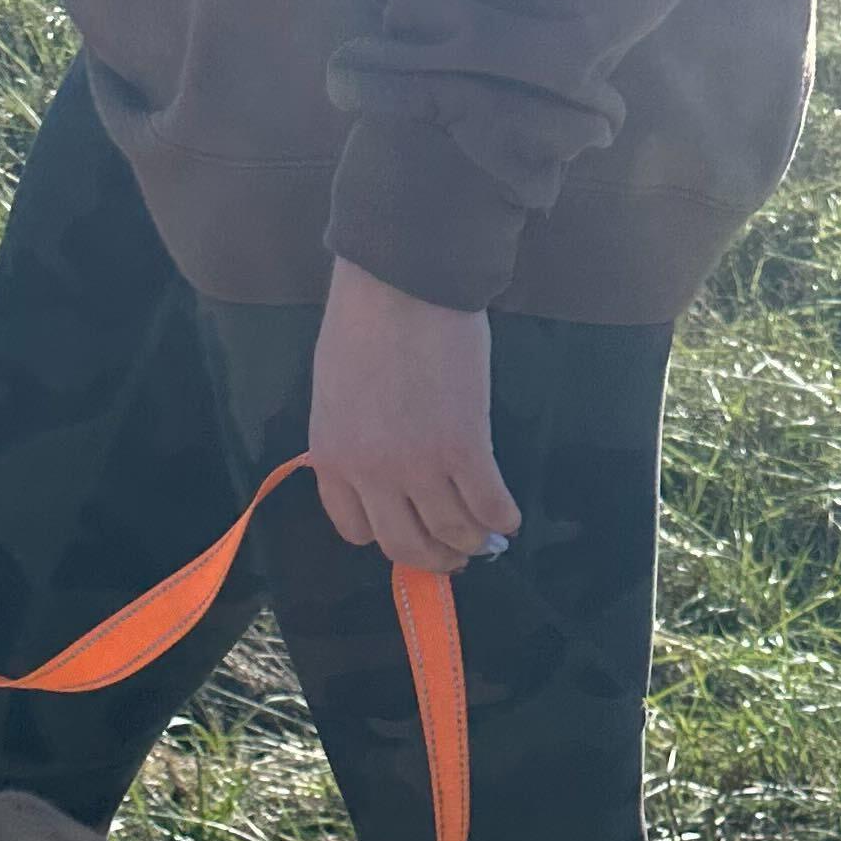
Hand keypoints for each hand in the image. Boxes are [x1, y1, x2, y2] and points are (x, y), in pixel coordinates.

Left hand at [309, 257, 520, 575]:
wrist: (402, 282)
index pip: (354, 528)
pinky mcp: (464, 448)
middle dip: (432, 558)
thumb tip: (380, 465)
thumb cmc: (366, 320)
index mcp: (332, 456)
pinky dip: (501, 518)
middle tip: (453, 556)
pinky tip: (507, 515)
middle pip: (403, 545)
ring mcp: (418, 465)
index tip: (406, 528)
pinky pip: (487, 504)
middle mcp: (371, 472)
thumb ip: (352, 434)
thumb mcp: (336, 389)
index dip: (384, 534)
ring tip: (486, 537)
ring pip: (450, 532)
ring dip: (472, 542)